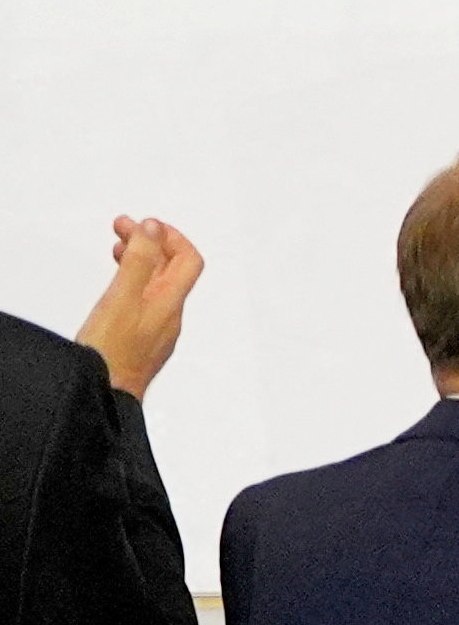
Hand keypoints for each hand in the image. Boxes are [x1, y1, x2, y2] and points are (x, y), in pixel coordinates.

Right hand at [71, 217, 203, 396]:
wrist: (104, 399)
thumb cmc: (111, 354)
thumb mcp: (122, 298)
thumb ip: (139, 261)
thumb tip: (154, 228)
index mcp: (170, 303)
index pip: (188, 260)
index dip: (171, 236)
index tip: (145, 224)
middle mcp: (169, 317)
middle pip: (171, 271)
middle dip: (150, 243)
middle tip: (122, 228)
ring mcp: (157, 332)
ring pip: (156, 287)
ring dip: (141, 262)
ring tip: (118, 249)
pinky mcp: (141, 343)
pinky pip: (145, 303)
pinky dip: (134, 283)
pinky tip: (116, 287)